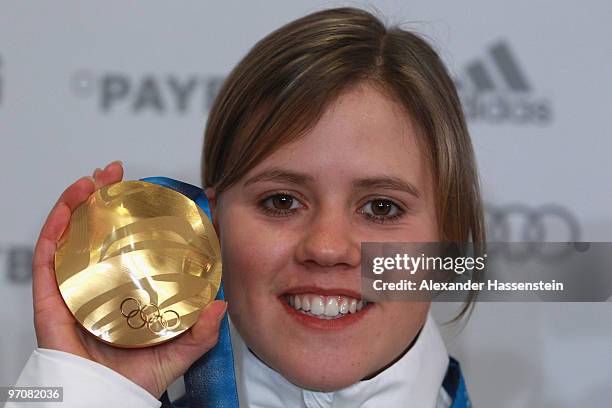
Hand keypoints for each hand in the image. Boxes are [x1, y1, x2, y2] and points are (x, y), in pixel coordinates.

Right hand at [32, 161, 226, 398]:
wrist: (104, 404)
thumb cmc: (134, 381)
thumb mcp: (179, 350)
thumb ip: (202, 330)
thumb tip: (222, 303)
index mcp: (125, 291)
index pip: (132, 245)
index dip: (141, 216)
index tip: (161, 193)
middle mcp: (98, 285)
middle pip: (97, 231)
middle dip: (104, 197)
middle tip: (116, 173)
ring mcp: (74, 289)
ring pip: (71, 237)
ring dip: (79, 203)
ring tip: (94, 179)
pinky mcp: (51, 300)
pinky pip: (47, 260)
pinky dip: (54, 230)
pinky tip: (68, 209)